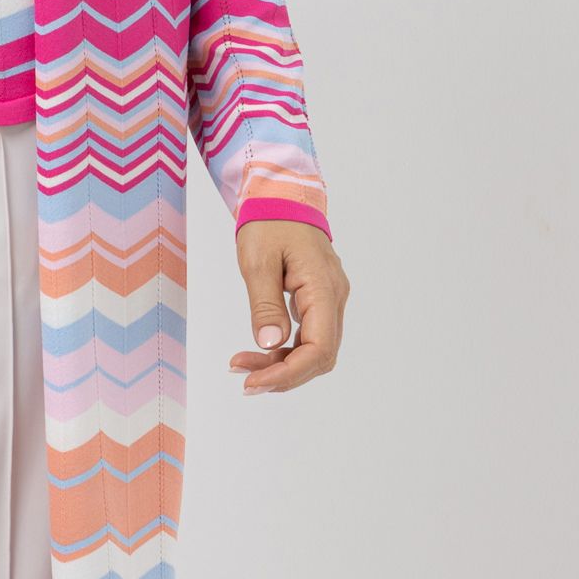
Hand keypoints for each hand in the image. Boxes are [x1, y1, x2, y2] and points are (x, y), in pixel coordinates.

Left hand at [228, 219, 348, 395]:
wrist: (281, 195)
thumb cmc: (268, 221)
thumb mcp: (257, 260)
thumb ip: (265, 303)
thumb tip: (269, 344)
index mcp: (323, 288)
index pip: (318, 348)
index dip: (289, 373)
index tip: (254, 382)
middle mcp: (334, 297)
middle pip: (320, 355)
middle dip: (284, 374)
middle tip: (245, 380)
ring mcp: (330, 298)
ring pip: (315, 348)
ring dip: (283, 364)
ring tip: (244, 366)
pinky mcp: (319, 298)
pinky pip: (309, 334)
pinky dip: (286, 348)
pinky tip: (260, 350)